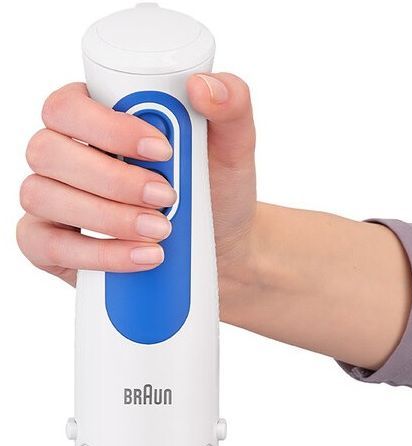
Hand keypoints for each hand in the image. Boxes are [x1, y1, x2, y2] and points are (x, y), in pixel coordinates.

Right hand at [17, 74, 255, 286]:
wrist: (223, 247)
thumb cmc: (216, 190)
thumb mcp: (233, 146)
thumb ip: (231, 103)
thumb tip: (202, 86)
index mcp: (93, 117)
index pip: (69, 106)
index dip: (106, 126)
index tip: (160, 150)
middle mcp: (63, 154)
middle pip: (48, 150)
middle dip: (111, 179)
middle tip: (166, 198)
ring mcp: (51, 200)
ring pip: (42, 197)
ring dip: (106, 218)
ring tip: (160, 231)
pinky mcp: (51, 245)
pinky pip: (46, 247)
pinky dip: (97, 255)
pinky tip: (141, 257)